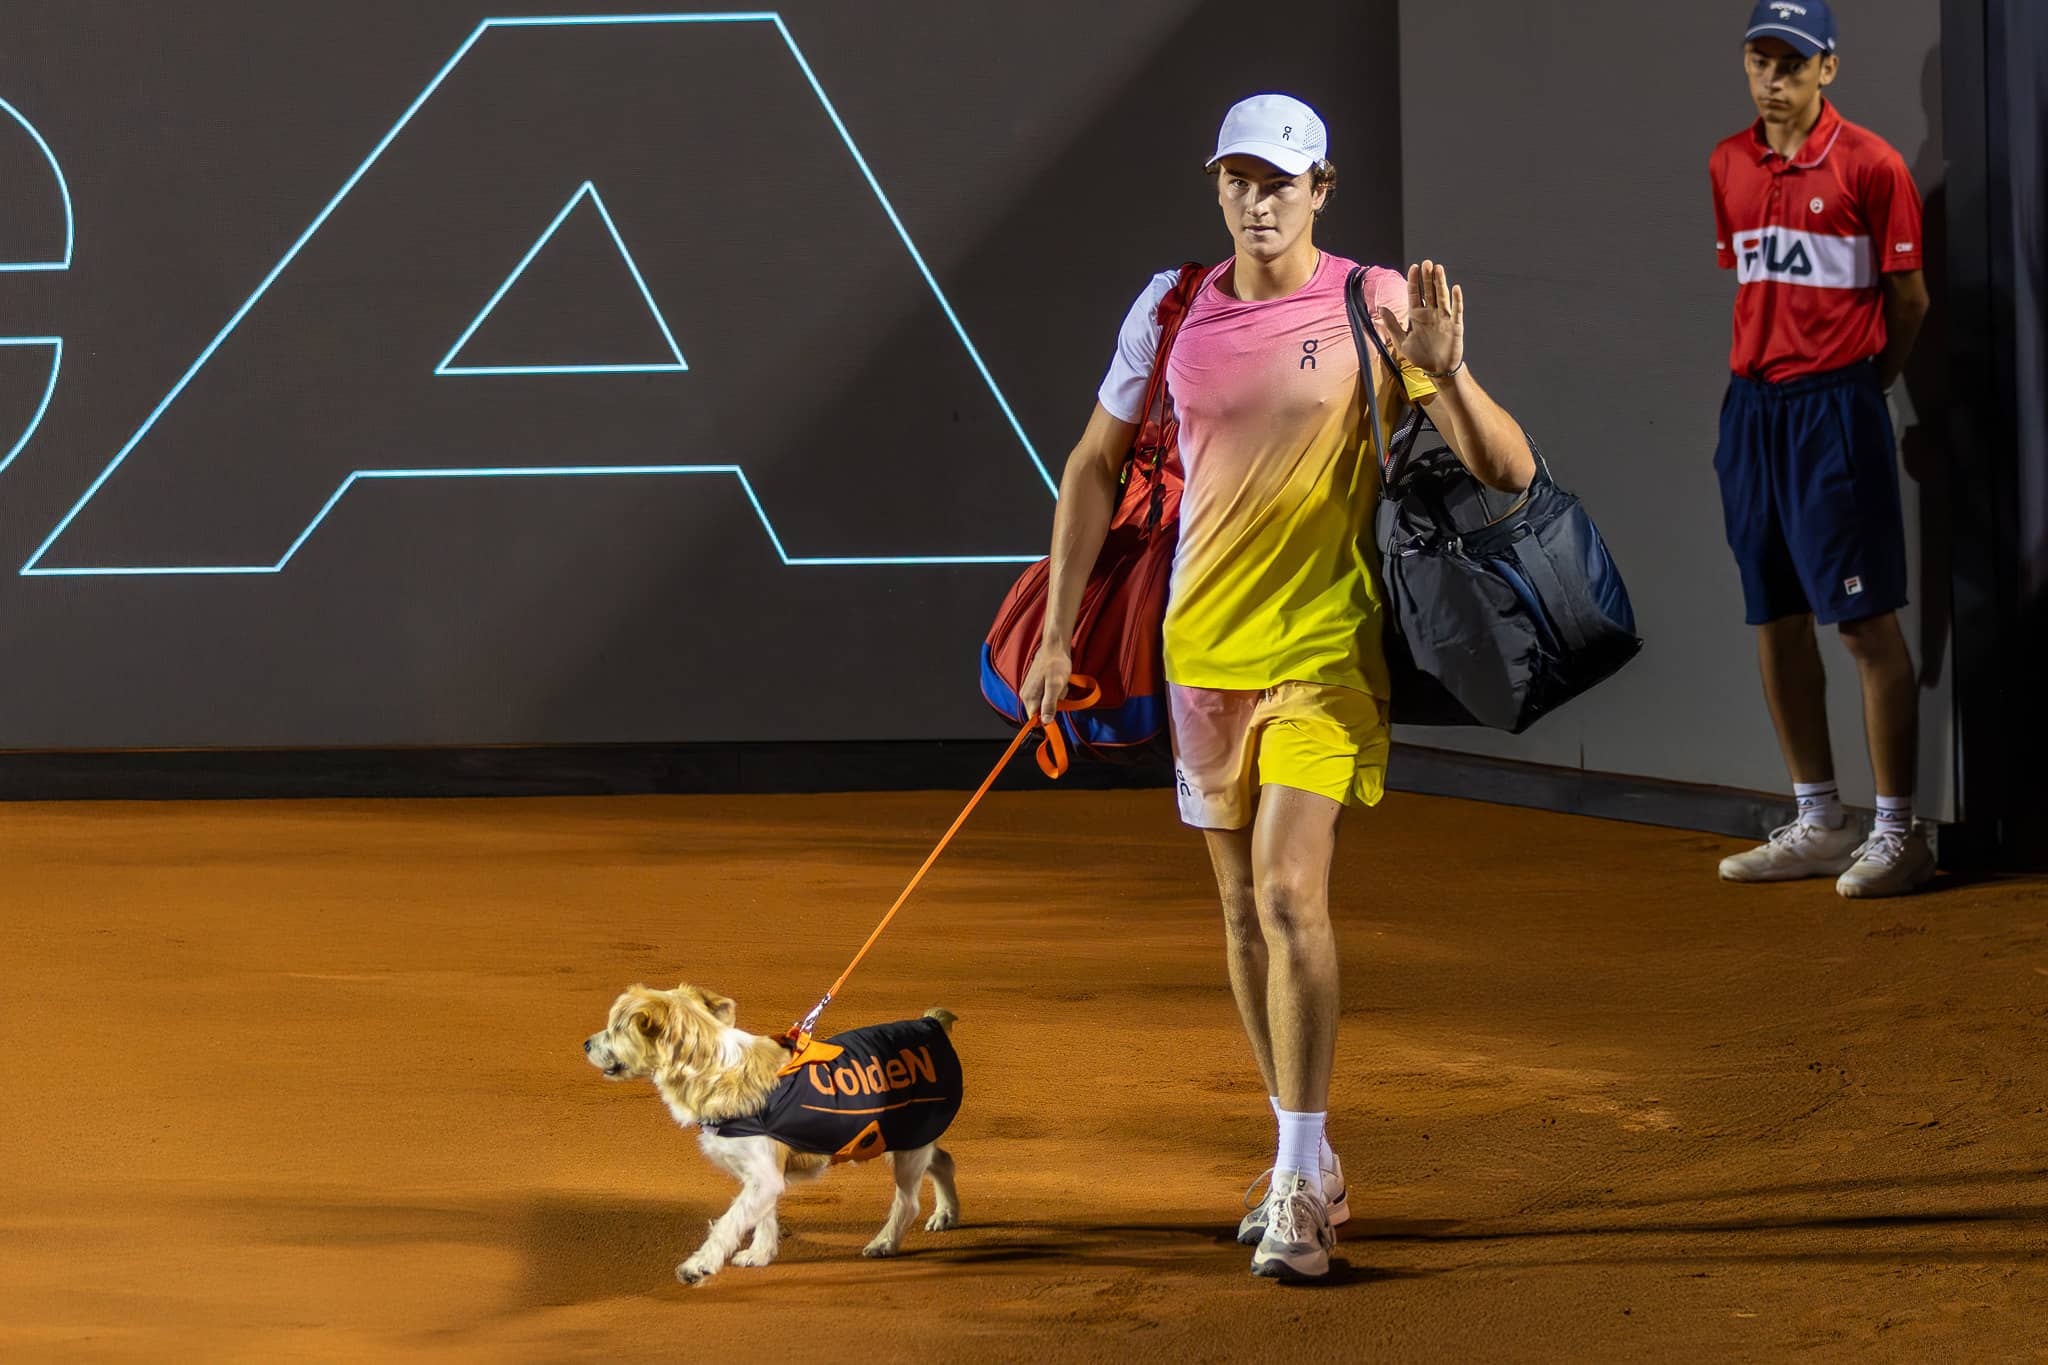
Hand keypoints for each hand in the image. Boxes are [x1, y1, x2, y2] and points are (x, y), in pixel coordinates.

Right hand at [1018, 641, 1074, 723]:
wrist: (1055, 647)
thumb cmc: (1055, 663)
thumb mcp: (1055, 686)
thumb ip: (1049, 705)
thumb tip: (1046, 721)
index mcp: (1029, 697)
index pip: (1034, 720)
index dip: (1046, 720)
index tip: (1056, 713)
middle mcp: (1026, 695)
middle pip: (1041, 712)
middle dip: (1053, 705)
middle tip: (1059, 692)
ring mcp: (1031, 690)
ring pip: (1045, 703)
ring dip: (1055, 697)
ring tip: (1059, 684)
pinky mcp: (1036, 686)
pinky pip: (1047, 696)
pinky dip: (1055, 691)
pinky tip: (1057, 682)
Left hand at [1377, 259, 1463, 377]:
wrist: (1437, 370)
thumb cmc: (1420, 356)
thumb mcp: (1402, 342)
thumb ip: (1392, 325)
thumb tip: (1381, 308)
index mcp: (1417, 315)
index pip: (1415, 294)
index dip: (1414, 281)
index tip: (1414, 267)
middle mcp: (1430, 313)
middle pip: (1429, 291)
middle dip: (1427, 277)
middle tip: (1427, 263)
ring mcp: (1444, 318)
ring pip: (1442, 296)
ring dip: (1441, 283)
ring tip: (1438, 268)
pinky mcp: (1455, 325)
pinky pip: (1456, 310)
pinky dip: (1457, 300)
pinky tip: (1455, 288)